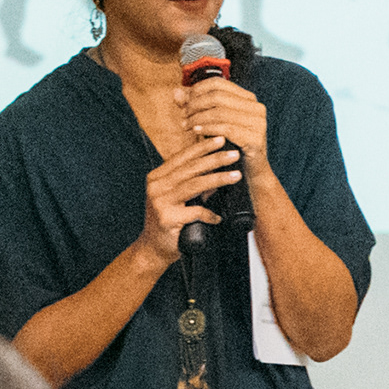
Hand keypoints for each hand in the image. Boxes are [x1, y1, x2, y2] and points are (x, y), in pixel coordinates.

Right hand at [135, 132, 239, 265]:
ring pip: (194, 185)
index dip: (202, 147)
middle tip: (234, 154)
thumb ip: (194, 185)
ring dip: (218, 179)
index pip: (182, 157)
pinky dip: (209, 214)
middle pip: (190, 168)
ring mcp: (160, 202)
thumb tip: (218, 173)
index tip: (220, 139)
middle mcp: (156, 186)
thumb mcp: (179, 199)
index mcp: (157, 177)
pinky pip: (195, 212)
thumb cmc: (168, 223)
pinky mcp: (166, 218)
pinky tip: (218, 217)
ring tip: (236, 175)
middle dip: (215, 159)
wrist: (153, 249)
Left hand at [182, 74, 271, 176]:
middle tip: (183, 116)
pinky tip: (196, 132)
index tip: (184, 103)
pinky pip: (226, 129)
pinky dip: (208, 128)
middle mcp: (256, 107)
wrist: (249, 171)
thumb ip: (194, 107)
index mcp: (247, 98)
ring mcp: (258, 122)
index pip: (218, 83)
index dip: (197, 90)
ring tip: (186, 125)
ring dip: (198, 118)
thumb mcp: (210, 122)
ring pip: (220, 112)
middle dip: (196, 105)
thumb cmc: (229, 145)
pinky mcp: (255, 138)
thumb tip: (176, 91)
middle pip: (217, 96)